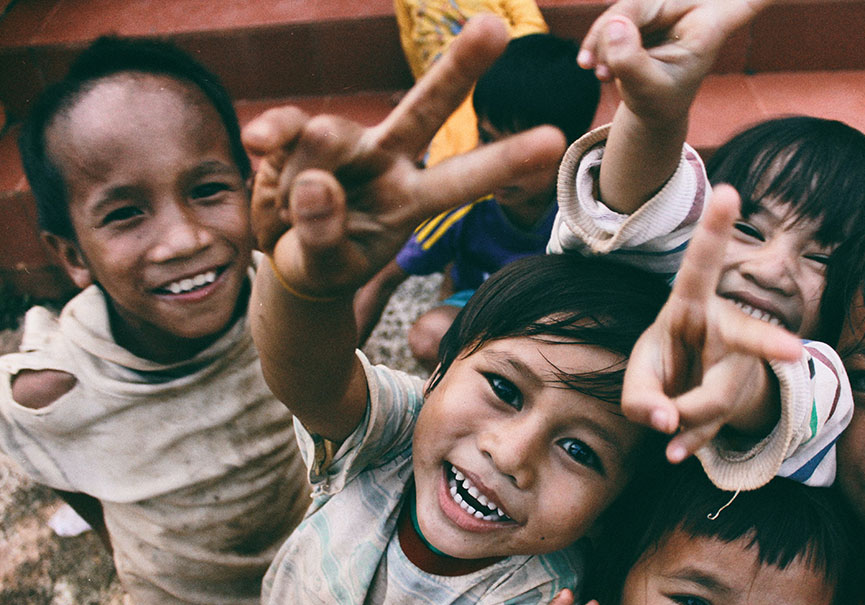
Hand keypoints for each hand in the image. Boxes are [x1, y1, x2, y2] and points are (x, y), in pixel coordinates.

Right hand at [242, 14, 565, 298]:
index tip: (554, 139)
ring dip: (306, 169)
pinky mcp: (302, 135)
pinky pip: (288, 126)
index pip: (463, 179)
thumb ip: (324, 233)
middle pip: (426, 109)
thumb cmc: (324, 261)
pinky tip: (258, 144)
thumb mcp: (327, 265)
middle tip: (494, 27)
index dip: (505, 159)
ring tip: (292, 204)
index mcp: (413, 200)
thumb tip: (318, 180)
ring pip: (331, 133)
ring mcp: (348, 144)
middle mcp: (389, 161)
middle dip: (458, 69)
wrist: (287, 255)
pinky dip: (274, 133)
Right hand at [577, 0, 773, 123]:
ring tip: (601, 74)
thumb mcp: (648, 92)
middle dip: (616, 32)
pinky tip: (591, 65)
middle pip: (644, 2)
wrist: (650, 107)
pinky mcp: (642, 10)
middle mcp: (691, 7)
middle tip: (601, 72)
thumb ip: (632, 62)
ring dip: (603, 41)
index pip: (744, 0)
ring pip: (623, 8)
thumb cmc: (661, 102)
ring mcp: (664, 7)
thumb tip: (614, 25)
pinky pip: (612, 16)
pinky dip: (598, 41)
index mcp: (711, 25)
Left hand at [621, 185, 801, 461]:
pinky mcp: (740, 399)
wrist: (689, 391)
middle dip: (769, 343)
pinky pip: (715, 426)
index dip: (715, 230)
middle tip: (792, 352)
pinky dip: (690, 441)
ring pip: (718, 398)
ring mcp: (739, 366)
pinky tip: (676, 452)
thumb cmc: (664, 364)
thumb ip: (639, 399)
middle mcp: (725, 329)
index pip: (701, 266)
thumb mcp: (639, 375)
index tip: (728, 192)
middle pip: (747, 337)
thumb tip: (666, 425)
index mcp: (690, 304)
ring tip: (663, 424)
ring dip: (683, 418)